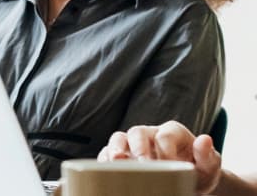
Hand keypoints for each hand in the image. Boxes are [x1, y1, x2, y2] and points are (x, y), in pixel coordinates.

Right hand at [97, 121, 220, 193]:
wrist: (189, 182)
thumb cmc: (199, 172)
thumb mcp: (209, 166)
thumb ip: (207, 155)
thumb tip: (204, 139)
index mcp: (172, 132)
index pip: (165, 135)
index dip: (166, 150)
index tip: (171, 166)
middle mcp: (150, 134)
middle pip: (137, 131)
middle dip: (138, 147)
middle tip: (143, 164)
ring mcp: (134, 145)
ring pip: (118, 138)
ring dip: (115, 149)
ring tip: (116, 161)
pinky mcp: (123, 156)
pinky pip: (107, 152)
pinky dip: (104, 159)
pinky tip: (106, 169)